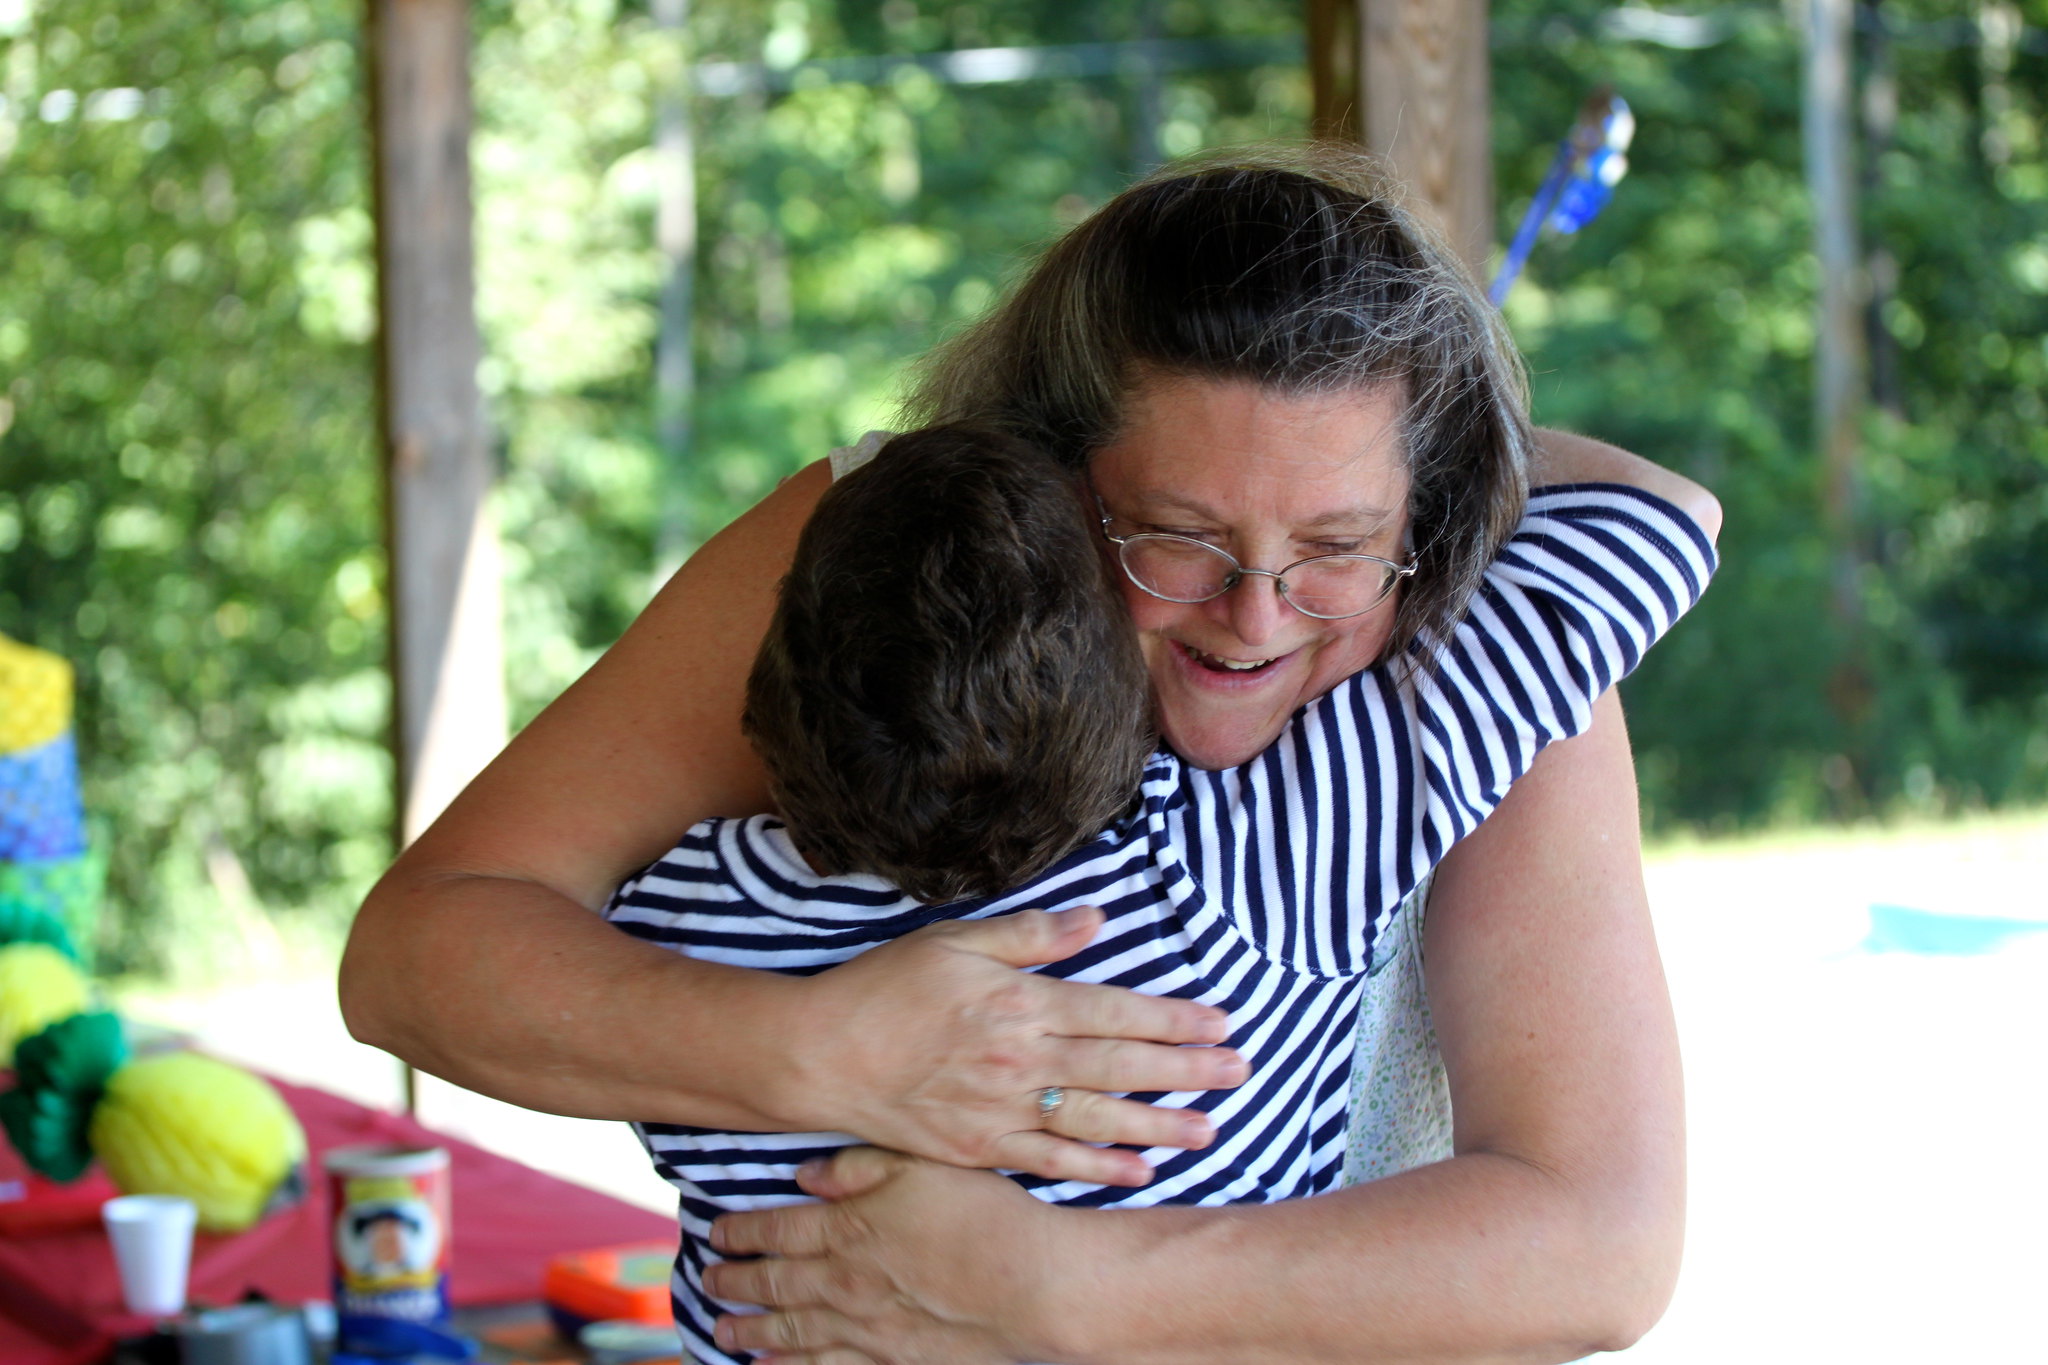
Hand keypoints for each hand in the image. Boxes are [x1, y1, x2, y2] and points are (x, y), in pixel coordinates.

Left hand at [706, 1148, 1065, 1364]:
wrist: (1030, 1285)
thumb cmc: (984, 1216)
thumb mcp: (923, 1166)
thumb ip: (862, 1168)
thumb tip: (807, 1177)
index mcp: (850, 1226)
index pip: (779, 1229)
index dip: (743, 1231)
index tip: (716, 1233)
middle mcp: (845, 1280)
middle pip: (775, 1282)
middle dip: (736, 1281)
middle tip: (709, 1281)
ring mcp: (865, 1327)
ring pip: (790, 1329)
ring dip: (751, 1328)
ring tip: (723, 1329)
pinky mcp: (890, 1359)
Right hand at [783, 906, 1245, 1185]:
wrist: (820, 1054)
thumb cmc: (885, 989)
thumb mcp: (954, 940)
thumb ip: (1030, 934)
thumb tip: (1095, 919)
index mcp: (1019, 1002)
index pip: (1114, 1011)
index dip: (1172, 1019)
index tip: (1220, 1023)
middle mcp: (1019, 1058)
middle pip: (1119, 1066)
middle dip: (1186, 1071)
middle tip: (1240, 1073)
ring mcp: (1001, 1108)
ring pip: (1095, 1118)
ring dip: (1157, 1125)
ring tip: (1209, 1130)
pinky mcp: (980, 1148)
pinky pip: (1050, 1160)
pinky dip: (1097, 1166)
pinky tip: (1138, 1170)